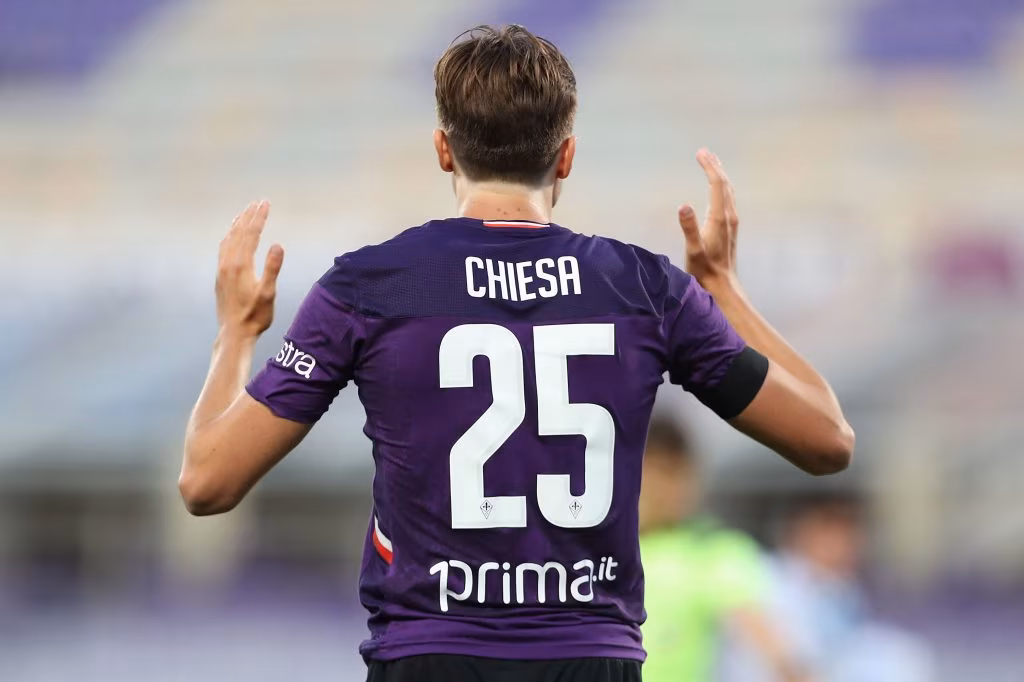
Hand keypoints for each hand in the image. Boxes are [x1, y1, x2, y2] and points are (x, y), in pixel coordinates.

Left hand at [216, 200, 283, 338]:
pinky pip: (223, 248)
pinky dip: (229, 237)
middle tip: (259, 202)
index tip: (266, 203)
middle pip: (239, 233)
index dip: (259, 218)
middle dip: (250, 216)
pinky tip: (231, 237)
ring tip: (245, 213)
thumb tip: (278, 245)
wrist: (234, 333)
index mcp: (241, 265)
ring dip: (238, 224)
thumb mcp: (268, 293)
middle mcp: (228, 263)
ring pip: (228, 239)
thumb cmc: (255, 315)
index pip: (251, 234)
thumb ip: (272, 268)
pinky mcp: (220, 276)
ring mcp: (222, 269)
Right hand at [678, 149, 740, 290]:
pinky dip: (722, 187)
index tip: (700, 153)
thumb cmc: (705, 270)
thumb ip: (689, 227)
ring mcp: (732, 222)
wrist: (722, 286)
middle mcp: (729, 216)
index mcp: (719, 218)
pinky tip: (718, 189)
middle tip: (703, 152)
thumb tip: (683, 205)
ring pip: (728, 191)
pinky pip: (728, 199)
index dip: (709, 167)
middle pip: (724, 184)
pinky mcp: (731, 227)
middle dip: (714, 166)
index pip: (716, 184)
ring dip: (720, 175)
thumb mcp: (693, 250)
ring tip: (711, 163)